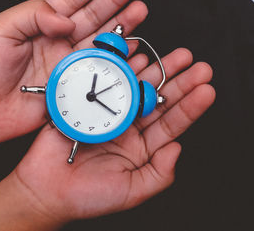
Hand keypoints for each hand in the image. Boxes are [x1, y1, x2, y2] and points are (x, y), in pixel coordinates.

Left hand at [0, 0, 147, 143]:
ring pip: (100, 39)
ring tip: (139, 9)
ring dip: (121, 25)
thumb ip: (33, 14)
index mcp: (40, 22)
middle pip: (92, 14)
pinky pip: (99, 70)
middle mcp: (58, 40)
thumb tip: (66, 19)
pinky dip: (118, 60)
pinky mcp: (72, 85)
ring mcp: (67, 62)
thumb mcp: (0, 28)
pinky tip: (132, 47)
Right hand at [6, 50, 214, 223]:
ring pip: (135, 88)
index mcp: (141, 148)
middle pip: (158, 101)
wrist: (47, 190)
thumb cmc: (88, 197)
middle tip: (199, 66)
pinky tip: (135, 57)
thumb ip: (159, 173)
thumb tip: (178, 148)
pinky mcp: (86, 105)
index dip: (190, 107)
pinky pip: (105, 83)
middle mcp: (127, 128)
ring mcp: (107, 114)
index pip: (171, 124)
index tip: (207, 89)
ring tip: (175, 56)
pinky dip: (119, 69)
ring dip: (155, 70)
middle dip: (179, 82)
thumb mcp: (132, 192)